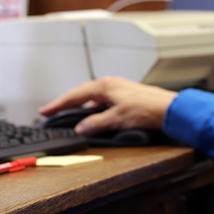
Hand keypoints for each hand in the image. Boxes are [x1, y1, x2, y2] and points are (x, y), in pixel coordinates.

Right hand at [38, 77, 174, 136]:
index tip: (44, 110)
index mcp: (104, 86)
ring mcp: (118, 90)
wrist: (169, 109)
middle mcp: (110, 85)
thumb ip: (96, 124)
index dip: (58, 104)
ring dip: (80, 105)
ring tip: (69, 115)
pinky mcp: (125, 98)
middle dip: (66, 103)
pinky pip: (102, 102)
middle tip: (52, 111)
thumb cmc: (147, 109)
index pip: (74, 95)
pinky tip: (94, 117)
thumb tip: (81, 128)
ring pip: (92, 97)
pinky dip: (93, 108)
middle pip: (81, 93)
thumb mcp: (117, 119)